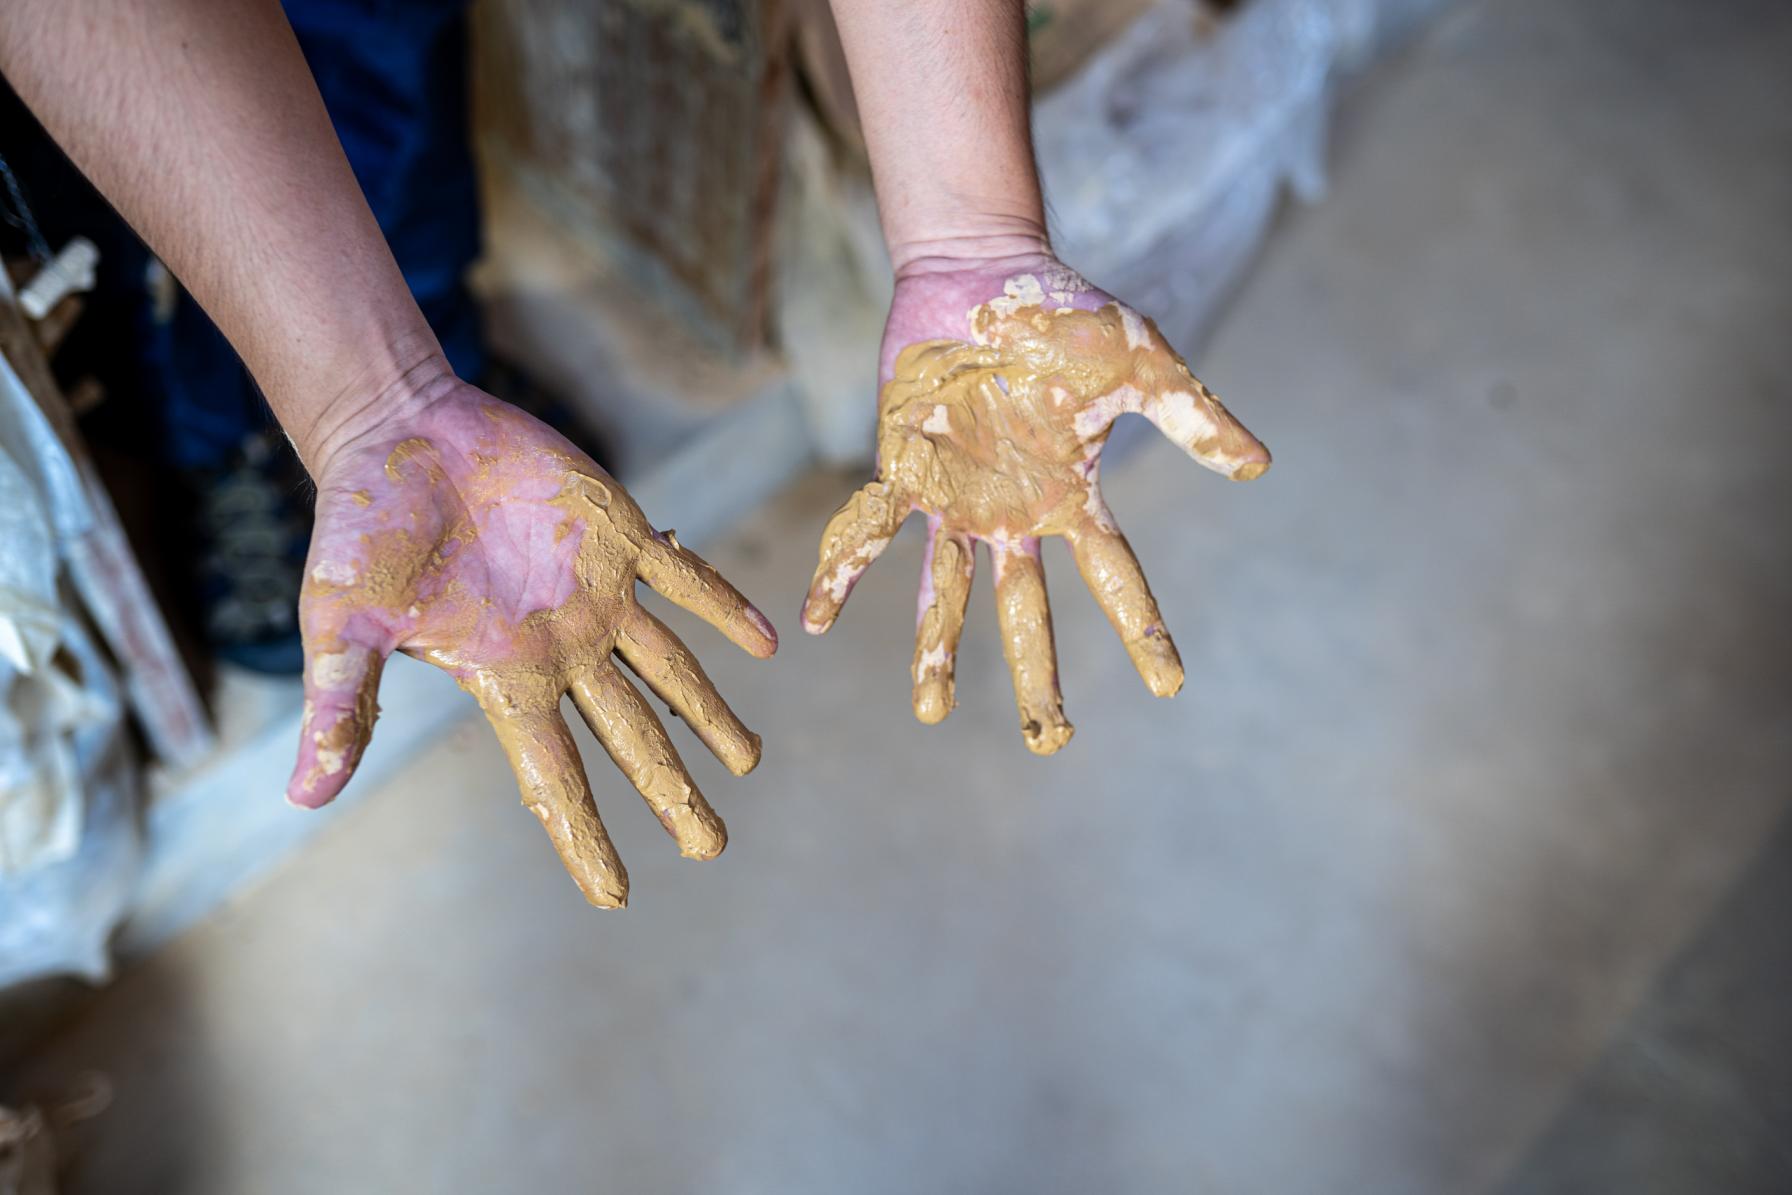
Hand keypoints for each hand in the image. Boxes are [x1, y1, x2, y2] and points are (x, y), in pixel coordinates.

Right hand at [286, 383, 777, 906]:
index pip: (554, 778)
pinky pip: (686, 577)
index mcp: (504, 679)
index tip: (618, 895)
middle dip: (674, 792)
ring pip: (670, 669)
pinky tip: (767, 643)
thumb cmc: (361, 524)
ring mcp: (596, 593)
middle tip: (714, 847)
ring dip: (712, 714)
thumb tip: (305, 798)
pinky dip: (725, 607)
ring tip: (750, 762)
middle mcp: (561, 648)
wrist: (399, 430)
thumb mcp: (341, 621)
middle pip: (632, 736)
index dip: (585, 837)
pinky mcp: (619, 533)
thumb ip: (343, 704)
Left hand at [802, 255, 1268, 754]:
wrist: (980, 268)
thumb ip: (1193, 415)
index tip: (1170, 688)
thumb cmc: (1064, 312)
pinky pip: (870, 530)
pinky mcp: (904, 470)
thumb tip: (1260, 467)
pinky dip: (843, 572)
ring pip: (950, 592)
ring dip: (939, 650)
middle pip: (1030, 611)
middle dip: (1039, 676)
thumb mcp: (1140, 362)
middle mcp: (1014, 513)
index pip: (1116, 578)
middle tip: (1050, 741)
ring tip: (932, 711)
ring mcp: (956, 499)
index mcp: (1071, 497)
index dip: (1143, 632)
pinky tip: (817, 619)